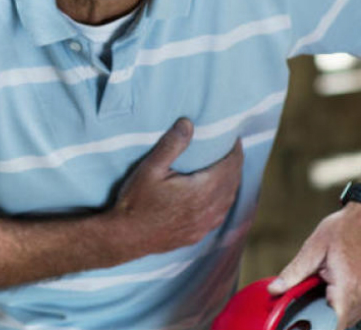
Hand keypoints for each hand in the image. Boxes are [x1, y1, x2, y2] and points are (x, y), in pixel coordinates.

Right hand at [109, 118, 243, 255]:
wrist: (125, 238)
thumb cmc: (135, 202)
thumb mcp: (150, 168)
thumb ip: (171, 145)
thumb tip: (188, 123)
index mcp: (201, 191)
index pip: (230, 166)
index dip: (235, 150)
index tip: (233, 138)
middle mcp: (208, 210)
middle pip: (233, 182)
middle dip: (235, 164)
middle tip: (231, 149)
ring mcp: (204, 225)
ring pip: (229, 199)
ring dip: (232, 182)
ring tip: (227, 168)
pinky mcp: (197, 235)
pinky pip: (220, 214)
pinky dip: (224, 200)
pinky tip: (217, 196)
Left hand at [268, 203, 360, 329]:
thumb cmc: (344, 228)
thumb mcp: (313, 248)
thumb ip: (294, 272)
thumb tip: (275, 288)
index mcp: (348, 286)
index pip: (333, 323)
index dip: (317, 322)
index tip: (306, 311)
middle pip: (339, 322)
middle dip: (323, 312)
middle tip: (315, 289)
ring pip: (349, 318)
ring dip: (334, 308)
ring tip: (328, 284)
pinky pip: (357, 309)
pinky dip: (344, 303)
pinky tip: (337, 285)